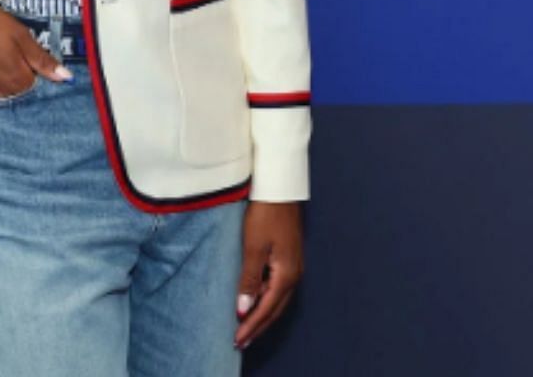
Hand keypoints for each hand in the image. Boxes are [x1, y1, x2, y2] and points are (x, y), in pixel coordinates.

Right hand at [0, 0, 68, 97]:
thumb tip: (66, 77)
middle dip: (18, 71)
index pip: (36, 82)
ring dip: (1, 74)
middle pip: (19, 87)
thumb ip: (43, 60)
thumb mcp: (21, 36)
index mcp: (18, 81)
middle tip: (7, 48)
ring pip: (1, 88)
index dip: (32, 64)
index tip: (24, 51)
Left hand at [235, 200, 302, 349]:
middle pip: (275, 309)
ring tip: (246, 328)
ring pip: (278, 300)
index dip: (251, 325)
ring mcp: (294, 266)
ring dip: (262, 315)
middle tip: (241, 342)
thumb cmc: (265, 215)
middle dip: (258, 326)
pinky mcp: (290, 258)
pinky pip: (278, 288)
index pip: (267, 308)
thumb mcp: (253, 248)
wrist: (280, 190)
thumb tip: (244, 308)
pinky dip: (266, 300)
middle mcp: (295, 274)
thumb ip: (249, 280)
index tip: (237, 339)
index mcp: (287, 274)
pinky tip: (255, 302)